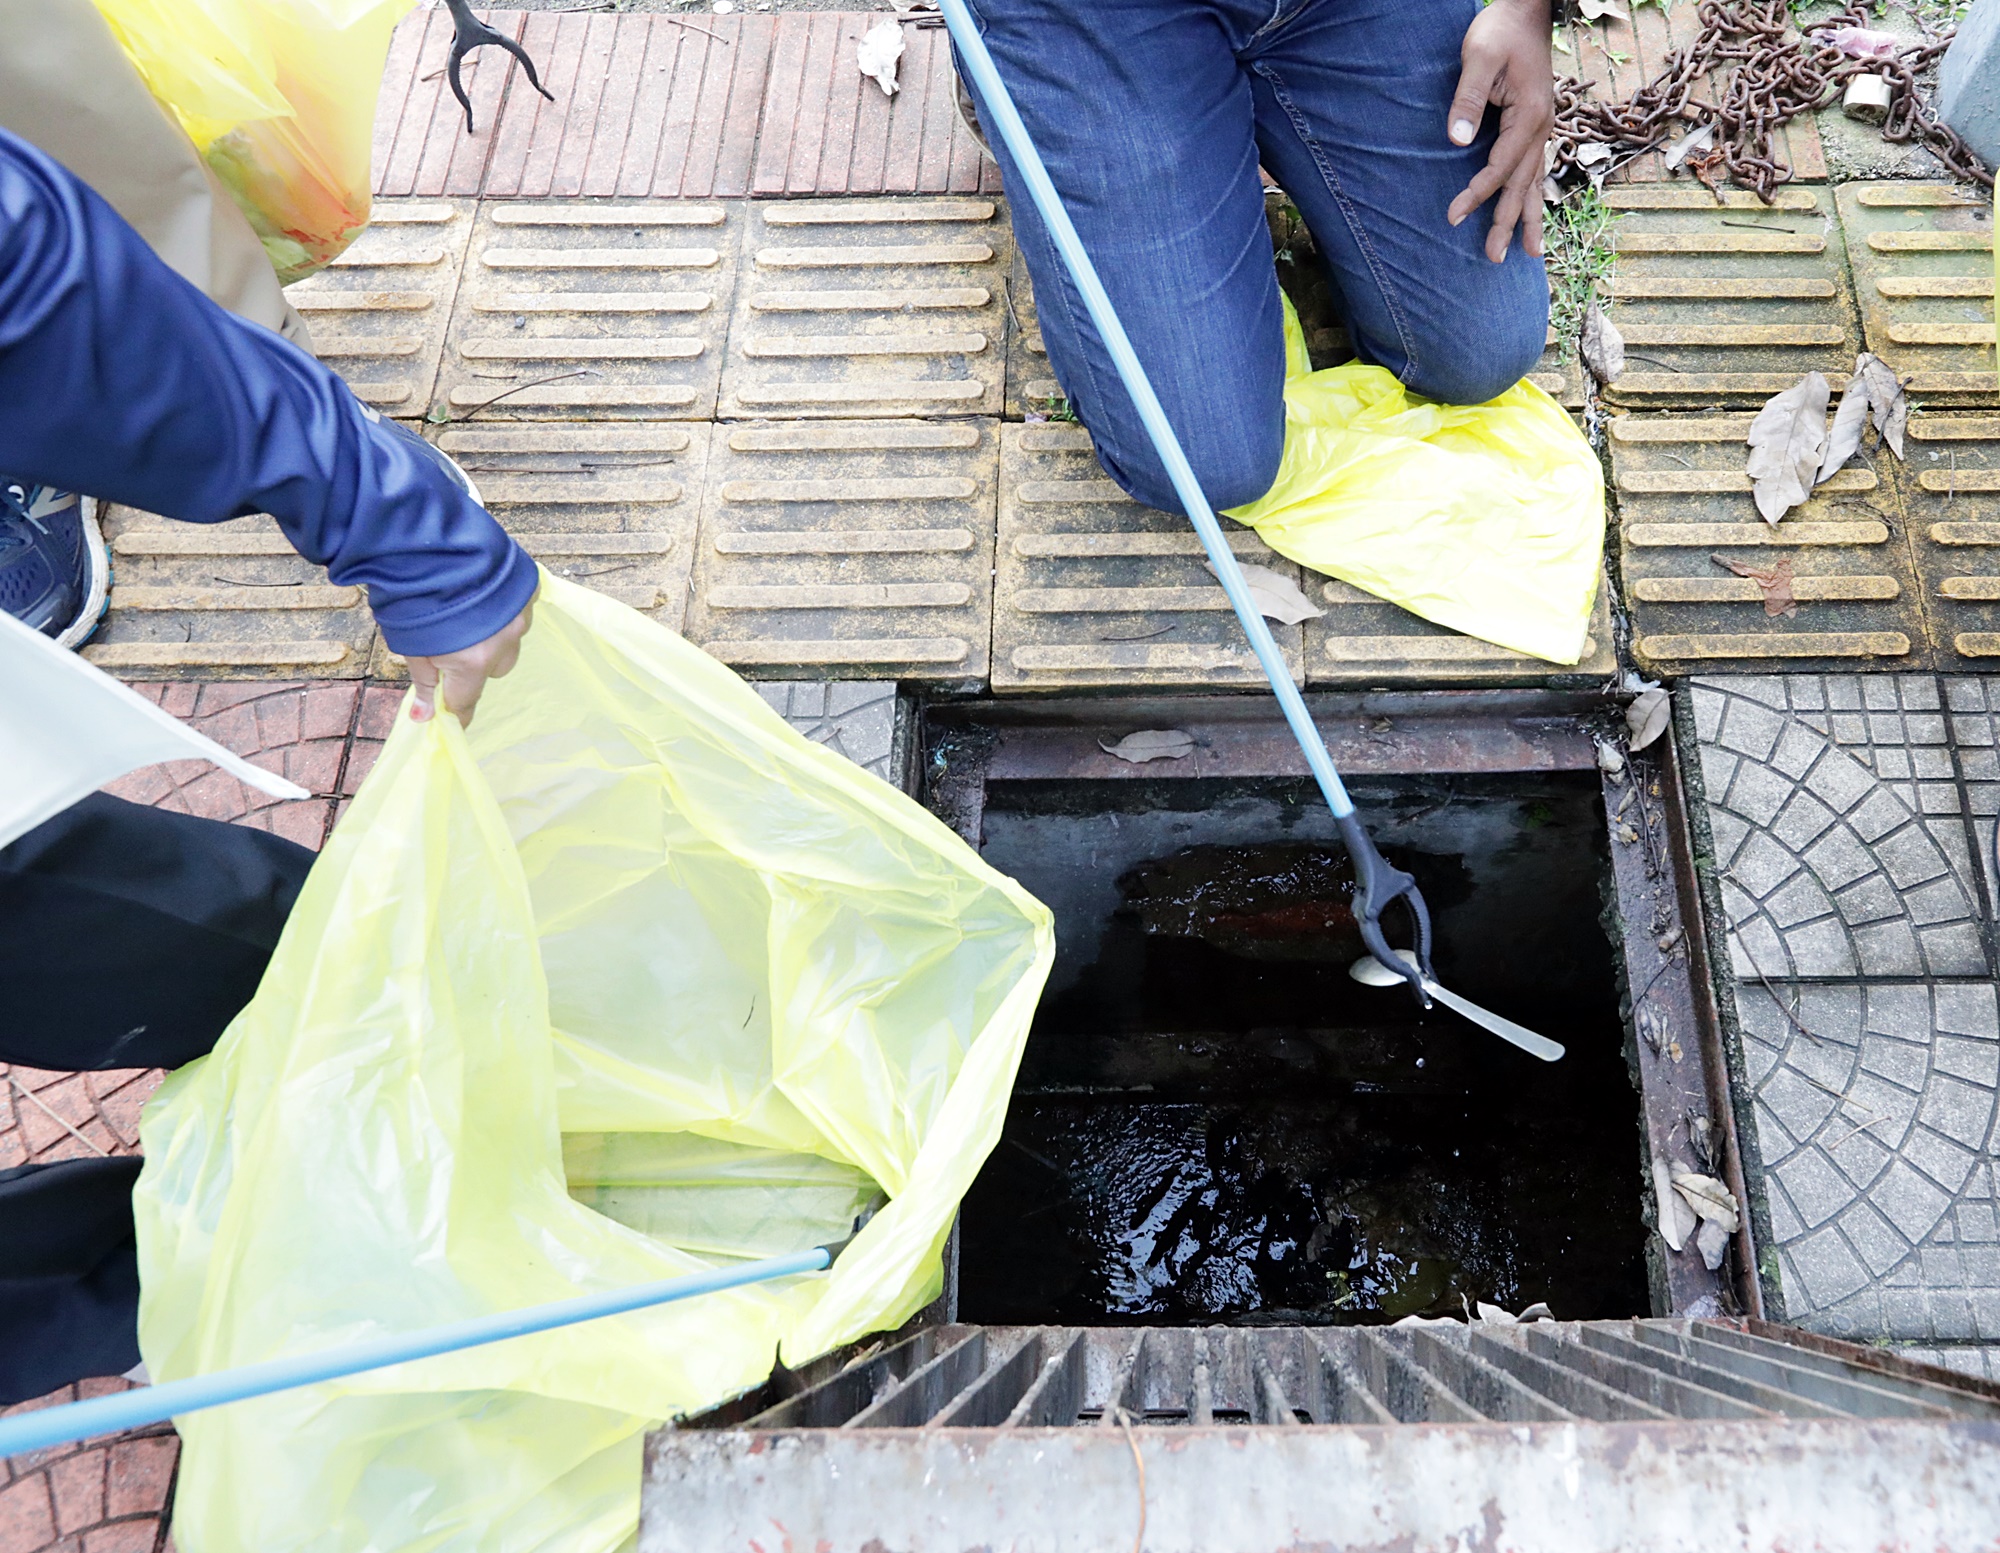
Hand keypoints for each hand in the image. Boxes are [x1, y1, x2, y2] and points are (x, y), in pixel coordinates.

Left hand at [405, 596, 534, 726]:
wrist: (428, 542)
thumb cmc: (411, 597)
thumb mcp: (409, 646)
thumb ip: (423, 682)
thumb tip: (423, 719)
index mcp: (473, 662)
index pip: (466, 701)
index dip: (455, 711)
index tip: (448, 718)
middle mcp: (504, 643)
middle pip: (494, 671)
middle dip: (474, 664)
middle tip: (450, 646)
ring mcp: (520, 617)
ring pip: (510, 642)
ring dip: (492, 636)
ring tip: (468, 615)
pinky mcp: (529, 592)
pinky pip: (520, 613)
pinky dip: (504, 611)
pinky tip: (485, 596)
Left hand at [1445, 0, 1553, 263]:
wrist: (1527, 10)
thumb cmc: (1500, 31)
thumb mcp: (1479, 59)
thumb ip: (1467, 100)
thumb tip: (1455, 141)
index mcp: (1529, 116)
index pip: (1499, 167)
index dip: (1476, 195)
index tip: (1453, 216)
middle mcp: (1541, 128)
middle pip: (1522, 185)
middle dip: (1508, 223)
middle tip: (1495, 258)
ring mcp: (1542, 128)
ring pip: (1535, 182)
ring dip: (1529, 218)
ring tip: (1529, 253)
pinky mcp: (1535, 125)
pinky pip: (1535, 169)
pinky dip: (1533, 195)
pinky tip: (1531, 213)